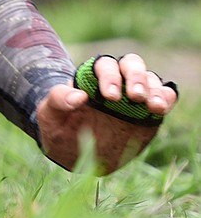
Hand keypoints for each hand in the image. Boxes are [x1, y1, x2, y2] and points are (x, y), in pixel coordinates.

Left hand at [37, 54, 177, 173]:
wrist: (72, 151)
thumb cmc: (58, 127)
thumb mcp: (49, 114)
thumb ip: (59, 100)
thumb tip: (79, 95)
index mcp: (90, 78)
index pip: (104, 66)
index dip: (110, 77)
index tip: (110, 97)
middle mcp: (115, 82)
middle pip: (131, 65)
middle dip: (136, 78)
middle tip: (135, 97)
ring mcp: (133, 97)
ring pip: (150, 80)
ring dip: (155, 90)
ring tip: (154, 107)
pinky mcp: (148, 113)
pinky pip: (163, 98)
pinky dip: (167, 98)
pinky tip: (162, 108)